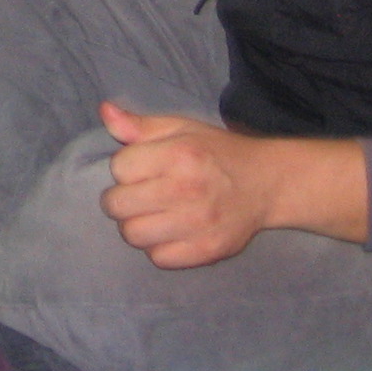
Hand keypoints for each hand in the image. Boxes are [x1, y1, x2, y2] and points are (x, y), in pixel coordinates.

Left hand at [98, 103, 279, 267]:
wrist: (266, 184)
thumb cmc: (217, 152)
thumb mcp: (181, 128)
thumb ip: (140, 125)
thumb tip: (105, 112)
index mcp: (179, 155)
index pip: (118, 168)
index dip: (125, 167)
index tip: (141, 168)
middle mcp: (187, 190)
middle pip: (118, 204)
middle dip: (121, 198)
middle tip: (138, 194)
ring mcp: (198, 224)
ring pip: (132, 234)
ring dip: (135, 225)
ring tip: (150, 214)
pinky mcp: (206, 251)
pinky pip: (158, 258)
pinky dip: (157, 247)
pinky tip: (168, 232)